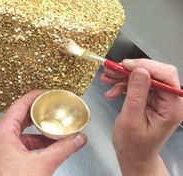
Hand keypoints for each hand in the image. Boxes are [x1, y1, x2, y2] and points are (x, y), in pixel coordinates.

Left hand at [0, 90, 86, 175]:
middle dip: (37, 113)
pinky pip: (16, 143)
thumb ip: (63, 149)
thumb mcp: (42, 164)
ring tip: (52, 128)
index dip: (34, 96)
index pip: (19, 105)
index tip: (47, 93)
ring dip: (36, 130)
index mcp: (1, 133)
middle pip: (19, 117)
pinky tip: (45, 145)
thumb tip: (79, 139)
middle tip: (52, 108)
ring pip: (18, 131)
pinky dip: (31, 142)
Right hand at [100, 59, 182, 175]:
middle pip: (154, 73)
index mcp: (172, 106)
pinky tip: (111, 91)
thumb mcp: (131, 120)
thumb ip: (136, 94)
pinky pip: (137, 84)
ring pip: (143, 76)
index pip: (165, 75)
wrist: (133, 155)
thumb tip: (139, 70)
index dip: (145, 66)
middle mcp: (169, 99)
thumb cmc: (133, 145)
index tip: (124, 65)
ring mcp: (160, 98)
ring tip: (106, 78)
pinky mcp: (150, 98)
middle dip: (130, 69)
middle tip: (111, 70)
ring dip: (123, 76)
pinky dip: (122, 85)